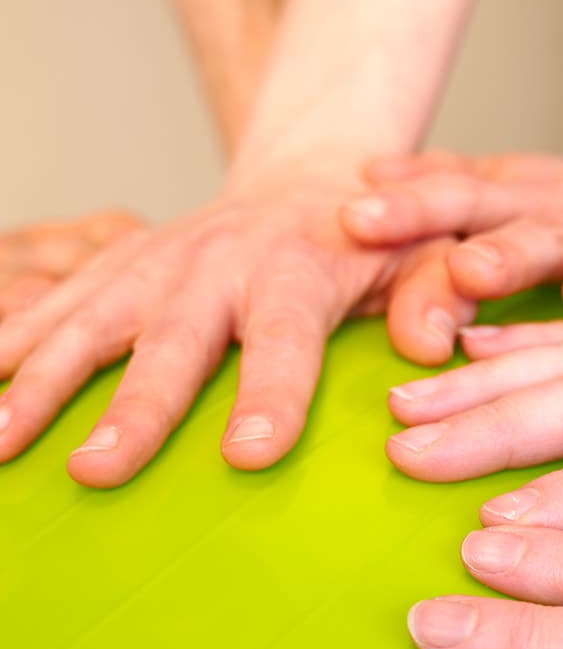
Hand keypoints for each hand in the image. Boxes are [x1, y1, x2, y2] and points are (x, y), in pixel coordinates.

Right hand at [0, 180, 472, 486]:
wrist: (305, 178)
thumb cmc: (374, 241)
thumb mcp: (423, 256)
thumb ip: (434, 296)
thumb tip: (432, 346)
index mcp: (296, 272)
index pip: (284, 340)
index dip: (270, 397)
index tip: (248, 456)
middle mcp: (216, 265)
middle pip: (170, 344)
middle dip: (133, 410)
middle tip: (96, 471)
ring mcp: (155, 263)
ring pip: (88, 324)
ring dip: (37, 383)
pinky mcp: (117, 266)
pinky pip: (53, 304)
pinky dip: (8, 341)